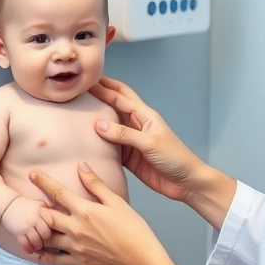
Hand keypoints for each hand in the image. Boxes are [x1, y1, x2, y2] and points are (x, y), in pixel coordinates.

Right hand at [0, 196, 52, 253]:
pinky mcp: (18, 232)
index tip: (57, 236)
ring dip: (38, 247)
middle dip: (47, 241)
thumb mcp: (41, 205)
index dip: (57, 232)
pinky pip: (25, 244)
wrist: (8, 205)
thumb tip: (64, 222)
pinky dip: (28, 249)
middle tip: (47, 244)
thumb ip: (51, 212)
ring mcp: (26, 226)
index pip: (54, 224)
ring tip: (38, 247)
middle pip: (46, 235)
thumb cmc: (27, 206)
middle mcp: (36, 218)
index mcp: (43, 211)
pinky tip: (30, 250)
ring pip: (37, 241)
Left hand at [29, 162, 181, 264]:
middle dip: (35, 207)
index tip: (32, 174)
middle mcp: (76, 228)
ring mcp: (75, 247)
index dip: (43, 182)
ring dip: (37, 230)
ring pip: (47, 238)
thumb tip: (82, 166)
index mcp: (86, 211)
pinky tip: (34, 251)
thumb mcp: (117, 202)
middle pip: (47, 216)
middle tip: (26, 201)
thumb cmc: (134, 230)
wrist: (142, 260)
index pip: (58, 193)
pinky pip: (54, 260)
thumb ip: (96, 184)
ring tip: (28, 225)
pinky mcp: (78, 262)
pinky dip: (42, 255)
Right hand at [90, 76, 208, 202]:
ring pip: (110, 124)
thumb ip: (124, 134)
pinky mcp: (129, 157)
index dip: (104, 87)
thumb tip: (99, 124)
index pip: (120, 97)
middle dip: (101, 93)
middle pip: (116, 103)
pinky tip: (86, 140)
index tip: (86, 81)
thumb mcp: (149, 142)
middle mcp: (136, 124)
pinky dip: (99, 142)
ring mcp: (132, 140)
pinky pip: (110, 146)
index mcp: (144, 115)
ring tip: (79, 110)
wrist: (186, 182)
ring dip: (97, 117)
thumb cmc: (175, 158)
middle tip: (82, 87)